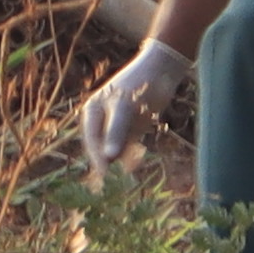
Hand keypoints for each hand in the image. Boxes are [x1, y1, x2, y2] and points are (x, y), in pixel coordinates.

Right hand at [80, 38, 188, 176]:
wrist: (162, 70)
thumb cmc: (140, 84)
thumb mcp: (125, 108)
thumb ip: (116, 132)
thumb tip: (108, 158)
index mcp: (92, 113)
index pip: (92, 143)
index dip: (98, 161)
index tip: (107, 178)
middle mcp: (100, 121)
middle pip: (101, 150)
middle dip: (110, 165)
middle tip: (120, 182)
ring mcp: (116, 127)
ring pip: (115, 152)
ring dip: (122, 163)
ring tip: (131, 173)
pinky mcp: (131, 130)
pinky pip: (128, 149)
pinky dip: (132, 157)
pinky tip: (138, 161)